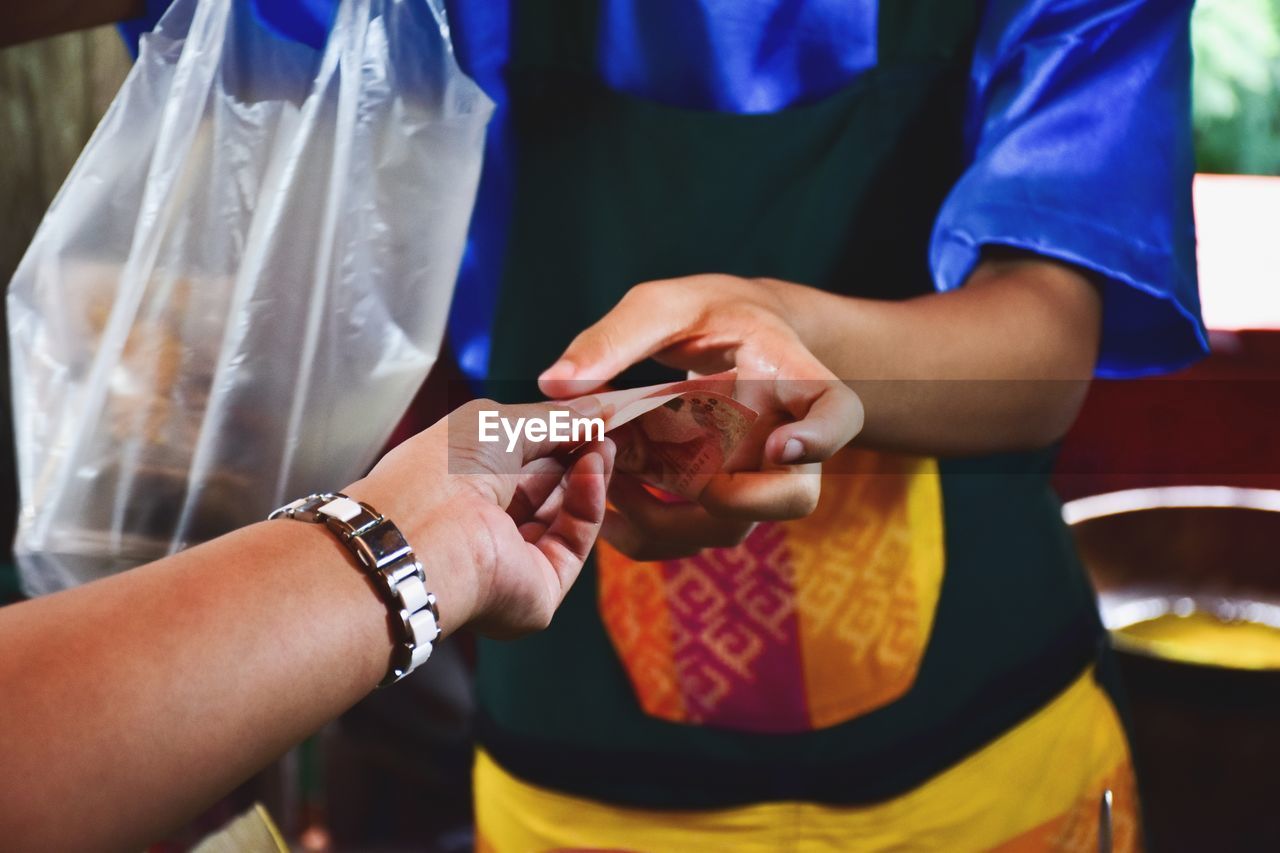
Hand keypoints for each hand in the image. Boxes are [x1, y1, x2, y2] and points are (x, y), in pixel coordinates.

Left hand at [348, 400, 614, 637]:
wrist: (427, 535)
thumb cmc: (440, 473)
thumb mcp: (498, 424)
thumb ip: (552, 419)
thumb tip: (596, 411)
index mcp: (462, 489)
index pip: (521, 462)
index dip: (559, 437)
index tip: (593, 416)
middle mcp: (485, 528)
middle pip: (547, 489)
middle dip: (578, 456)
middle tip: (607, 429)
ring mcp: (513, 561)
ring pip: (566, 516)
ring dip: (588, 476)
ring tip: (604, 445)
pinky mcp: (540, 587)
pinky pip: (573, 541)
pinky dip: (589, 503)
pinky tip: (595, 469)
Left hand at [538, 275, 861, 559]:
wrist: (727, 337)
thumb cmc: (707, 313)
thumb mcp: (664, 306)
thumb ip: (615, 338)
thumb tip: (555, 385)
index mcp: (792, 379)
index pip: (839, 412)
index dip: (823, 437)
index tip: (785, 444)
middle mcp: (784, 440)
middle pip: (792, 496)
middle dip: (737, 504)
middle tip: (673, 477)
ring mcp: (752, 477)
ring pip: (729, 529)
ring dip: (667, 520)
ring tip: (604, 483)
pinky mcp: (714, 500)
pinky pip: (688, 535)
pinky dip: (644, 531)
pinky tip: (601, 505)